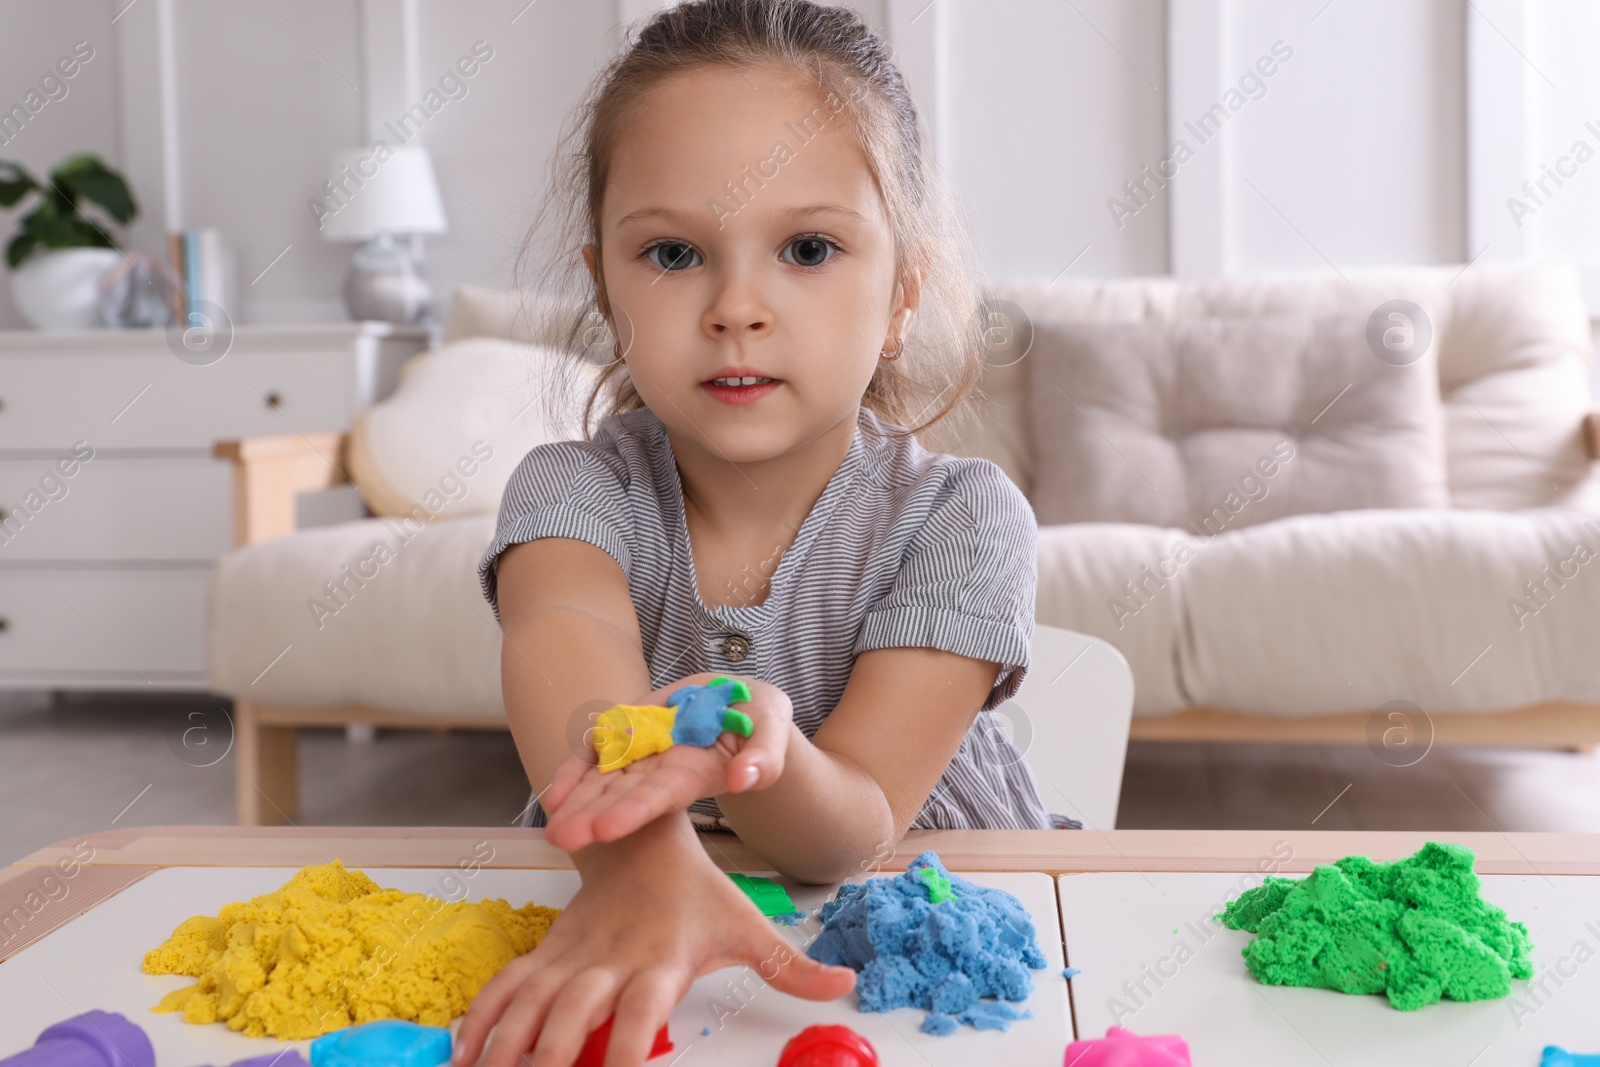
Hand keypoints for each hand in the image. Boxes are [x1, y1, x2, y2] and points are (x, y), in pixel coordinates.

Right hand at [451, 815, 855, 1066]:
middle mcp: (609, 962)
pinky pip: (506, 988)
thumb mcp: (747, 923)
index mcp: (660, 959)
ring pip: (528, 1004)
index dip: (631, 1046)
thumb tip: (846, 986)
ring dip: (505, 1046)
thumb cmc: (696, 890)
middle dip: (551, 1059)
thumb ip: (791, 966)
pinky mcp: (547, 952)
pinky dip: (482, 1022)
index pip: (643, 1010)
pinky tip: (465, 1056)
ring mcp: (571, 957)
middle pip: (571, 1015)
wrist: (640, 832)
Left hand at [542, 673, 792, 852]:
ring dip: (578, 803)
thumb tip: (743, 778)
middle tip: (562, 838)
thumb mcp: (770, 730)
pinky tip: (558, 795)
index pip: (662, 794)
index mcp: (695, 771)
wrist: (738, 703)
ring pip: (605, 781)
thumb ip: (763, 757)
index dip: (635, 810)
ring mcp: (644, 752)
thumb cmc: (759, 721)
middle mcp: (663, 769)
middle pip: (623, 795)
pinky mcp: (630, 733)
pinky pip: (598, 753)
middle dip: (592, 817)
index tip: (606, 830)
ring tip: (552, 829)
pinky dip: (577, 771)